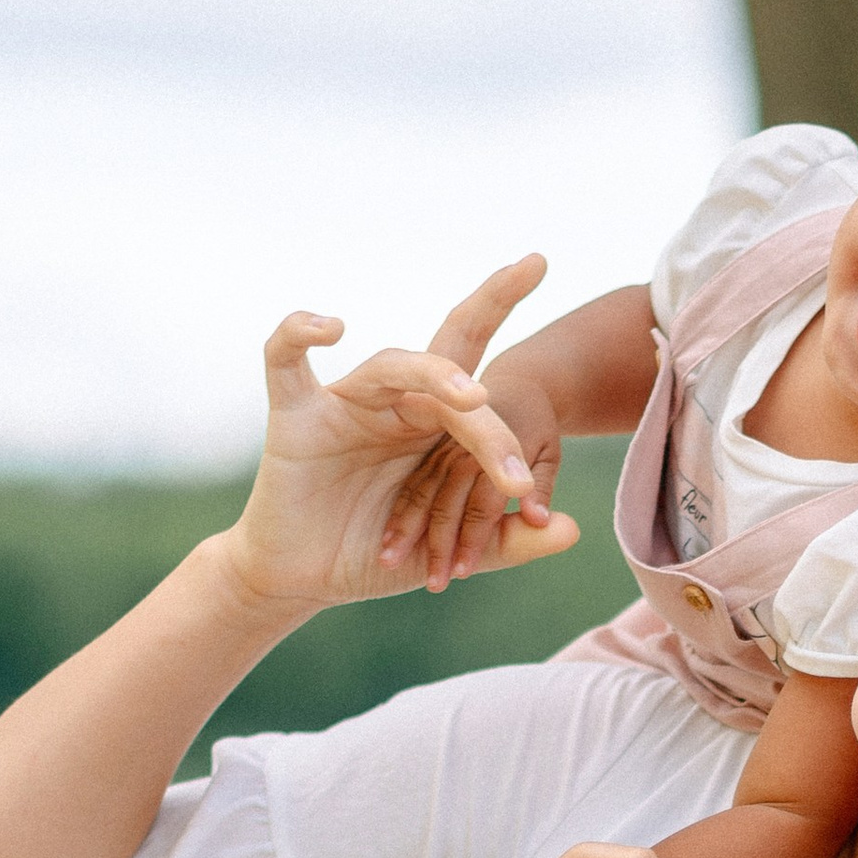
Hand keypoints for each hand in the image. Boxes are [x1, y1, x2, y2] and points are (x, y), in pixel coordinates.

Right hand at [220, 259, 579, 621]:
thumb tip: (573, 530)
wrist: (305, 581)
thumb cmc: (376, 555)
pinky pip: (284, 360)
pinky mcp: (295, 417)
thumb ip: (510, 540)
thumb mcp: (451, 552)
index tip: (537, 293)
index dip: (504, 333)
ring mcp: (344, 403)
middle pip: (446, 352)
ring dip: (435, 378)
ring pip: (391, 366)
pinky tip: (330, 326)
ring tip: (474, 399)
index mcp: (434, 425)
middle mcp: (394, 403)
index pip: (478, 371)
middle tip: (533, 277)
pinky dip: (297, 335)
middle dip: (488, 310)